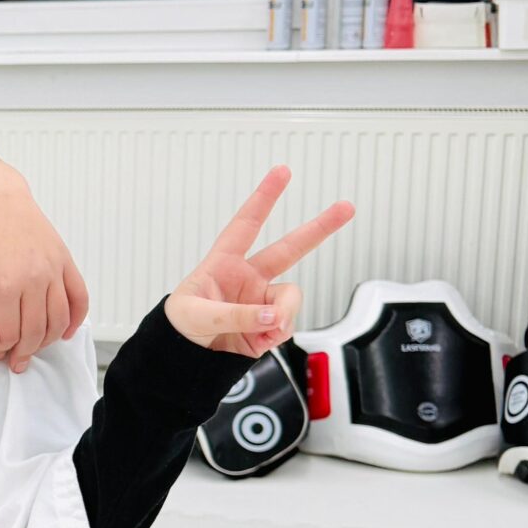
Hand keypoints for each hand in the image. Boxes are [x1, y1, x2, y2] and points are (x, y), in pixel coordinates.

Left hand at [0, 149, 90, 371]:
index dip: (2, 349)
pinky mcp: (64, 259)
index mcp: (3, 285)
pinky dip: (75, 319)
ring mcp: (52, 269)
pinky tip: (65, 332)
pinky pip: (79, 297)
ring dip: (47, 341)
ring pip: (58, 319)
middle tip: (17, 361)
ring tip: (35, 348)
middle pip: (35, 332)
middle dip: (25, 352)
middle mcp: (33, 279)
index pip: (9, 335)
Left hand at [165, 167, 354, 355]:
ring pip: (291, 299)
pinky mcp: (271, 324)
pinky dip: (276, 333)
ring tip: (261, 328)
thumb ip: (237, 315)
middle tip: (346, 208)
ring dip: (282, 315)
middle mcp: (249, 277)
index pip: (246, 223)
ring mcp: (262, 300)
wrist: (185, 356)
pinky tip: (259, 338)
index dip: (264, 197)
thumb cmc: (181, 324)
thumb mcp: (198, 316)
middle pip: (290, 248)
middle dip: (319, 228)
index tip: (282, 172)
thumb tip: (272, 316)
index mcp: (225, 263)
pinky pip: (287, 325)